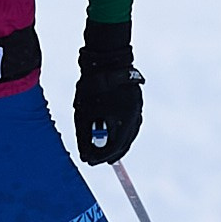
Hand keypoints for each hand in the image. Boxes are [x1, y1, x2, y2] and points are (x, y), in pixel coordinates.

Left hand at [72, 20, 143, 165]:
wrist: (107, 61)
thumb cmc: (92, 87)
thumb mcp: (83, 114)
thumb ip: (84, 137)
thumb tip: (85, 154)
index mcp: (122, 122)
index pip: (114, 149)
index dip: (100, 157)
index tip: (89, 160)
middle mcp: (134, 118)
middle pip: (124, 144)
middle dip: (110, 153)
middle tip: (97, 158)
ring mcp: (137, 109)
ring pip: (129, 134)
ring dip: (117, 142)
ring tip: (104, 147)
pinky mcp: (136, 101)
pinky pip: (130, 123)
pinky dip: (121, 130)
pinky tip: (112, 130)